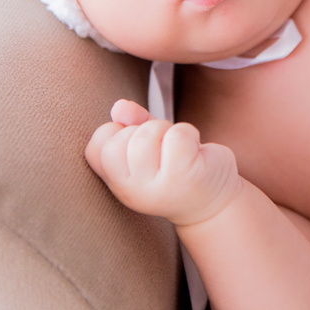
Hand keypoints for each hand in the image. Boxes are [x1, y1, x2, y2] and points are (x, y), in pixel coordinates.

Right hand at [85, 99, 242, 226]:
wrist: (214, 202)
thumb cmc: (177, 169)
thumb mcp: (149, 146)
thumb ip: (132, 124)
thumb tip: (119, 107)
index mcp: (118, 182)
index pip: (95, 149)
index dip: (114, 132)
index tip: (136, 141)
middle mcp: (132, 190)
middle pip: (119, 140)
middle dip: (143, 129)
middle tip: (162, 144)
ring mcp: (158, 187)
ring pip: (147, 134)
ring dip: (166, 129)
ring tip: (178, 147)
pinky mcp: (185, 176)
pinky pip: (178, 134)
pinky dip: (189, 132)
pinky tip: (195, 150)